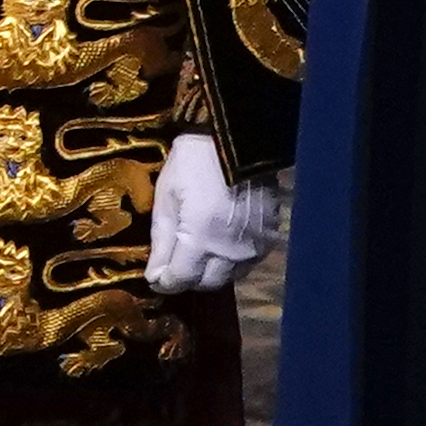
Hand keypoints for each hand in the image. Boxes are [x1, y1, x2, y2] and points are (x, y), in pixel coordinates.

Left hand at [149, 129, 287, 294]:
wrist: (237, 142)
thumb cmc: (191, 165)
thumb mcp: (166, 199)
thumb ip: (162, 241)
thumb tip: (155, 276)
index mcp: (202, 238)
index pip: (183, 279)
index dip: (166, 282)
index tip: (155, 278)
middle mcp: (233, 249)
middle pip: (208, 283)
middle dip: (188, 279)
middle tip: (173, 265)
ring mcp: (255, 244)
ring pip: (231, 276)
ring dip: (211, 272)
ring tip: (195, 254)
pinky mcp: (270, 237)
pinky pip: (248, 263)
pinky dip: (231, 261)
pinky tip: (219, 246)